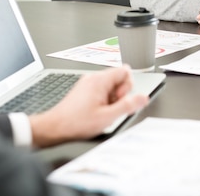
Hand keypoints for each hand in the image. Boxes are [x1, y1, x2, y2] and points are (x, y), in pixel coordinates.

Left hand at [29, 66, 148, 147]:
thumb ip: (128, 106)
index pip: (125, 71)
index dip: (128, 87)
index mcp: (100, 80)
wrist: (55, 127)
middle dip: (120, 95)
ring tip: (101, 112)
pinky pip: (101, 91)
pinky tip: (96, 112)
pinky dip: (103, 101)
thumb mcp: (108, 117)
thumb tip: (143, 98)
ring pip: (110, 86)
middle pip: (119, 79)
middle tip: (110, 108)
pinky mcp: (84, 90)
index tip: (120, 100)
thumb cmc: (77, 122)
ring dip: (111, 99)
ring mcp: (88, 83)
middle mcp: (93, 78)